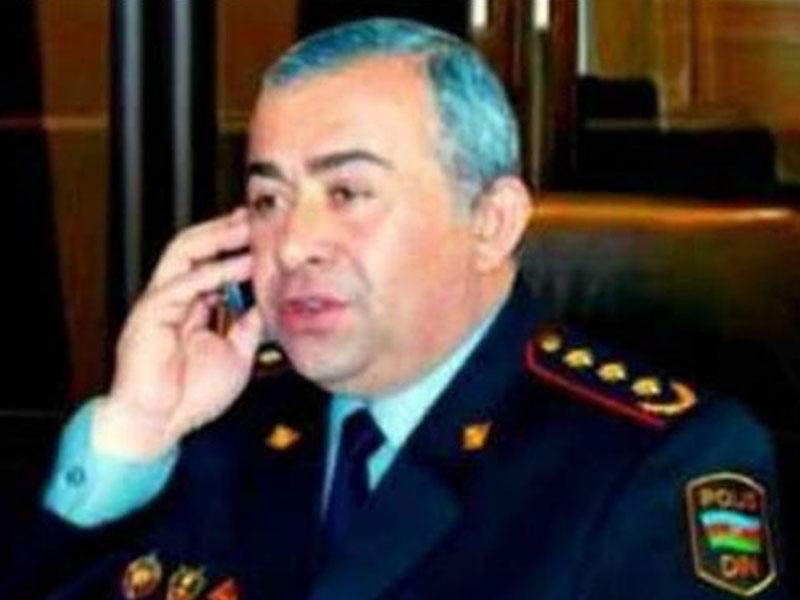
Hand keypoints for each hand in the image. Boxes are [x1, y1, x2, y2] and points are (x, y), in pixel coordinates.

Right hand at [94, 208, 262, 458]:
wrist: (159, 425)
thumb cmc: (191, 396)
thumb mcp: (237, 356)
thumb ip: (250, 328)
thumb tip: (268, 305)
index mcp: (191, 306)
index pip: (211, 262)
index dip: (234, 245)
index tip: (262, 231)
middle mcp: (174, 298)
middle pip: (195, 248)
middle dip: (224, 230)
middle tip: (254, 218)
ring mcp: (160, 303)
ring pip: (184, 254)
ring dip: (216, 238)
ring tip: (245, 228)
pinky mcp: (150, 315)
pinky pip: (182, 284)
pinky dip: (211, 273)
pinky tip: (235, 266)